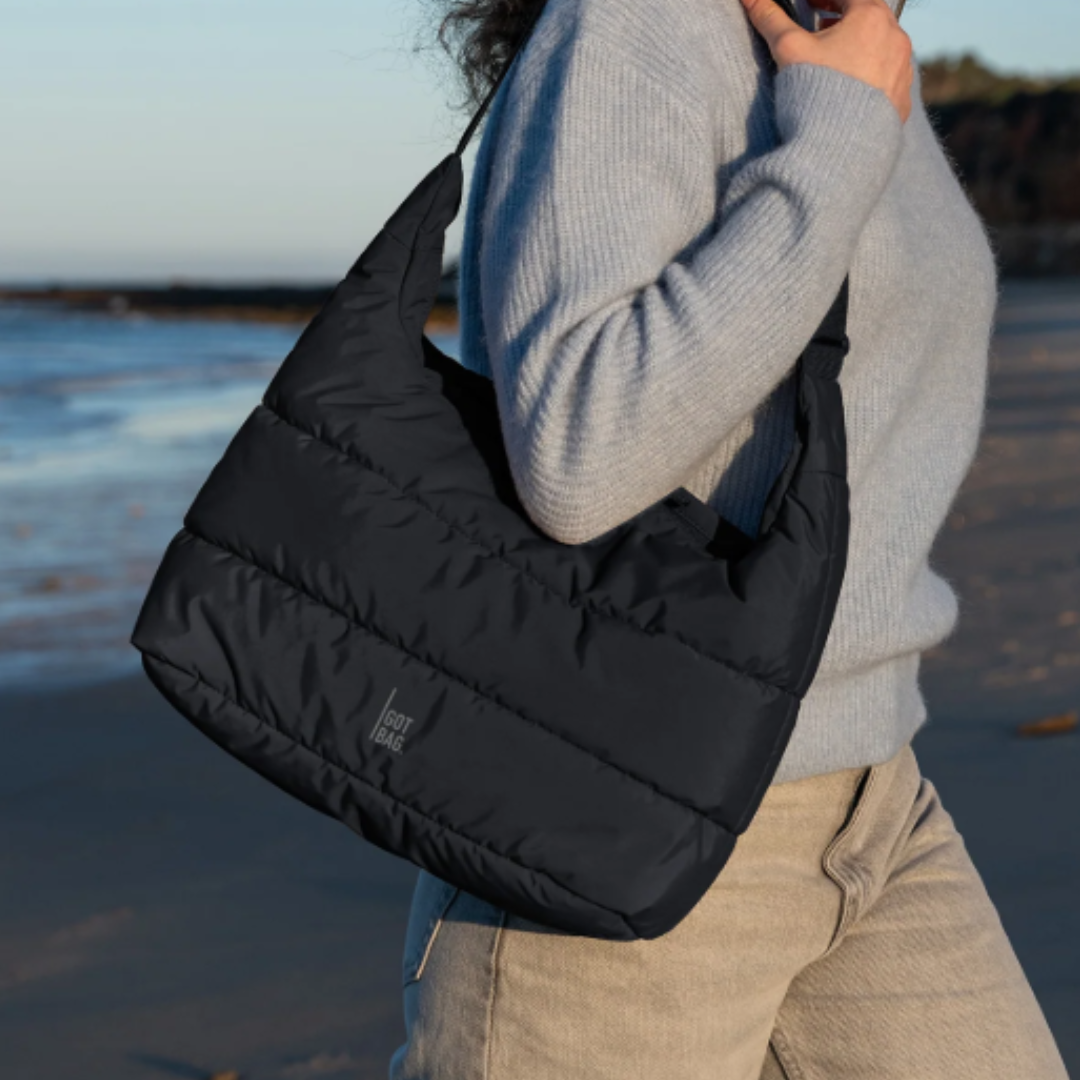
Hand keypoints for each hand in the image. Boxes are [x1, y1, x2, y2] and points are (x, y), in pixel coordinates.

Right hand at [739, 0, 913, 122]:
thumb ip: (770, 18)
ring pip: (882, 47)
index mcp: (870, 17)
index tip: (809, 4)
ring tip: (836, 59)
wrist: (836, 148)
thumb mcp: (788, 49)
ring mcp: (903, 70)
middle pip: (869, 18)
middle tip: (822, 27)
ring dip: (861, 46)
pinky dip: (872, 74)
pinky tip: (852, 87)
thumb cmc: (815, 92)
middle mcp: (896, 38)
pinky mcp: (902, 100)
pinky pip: (889, 78)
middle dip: (844, 19)